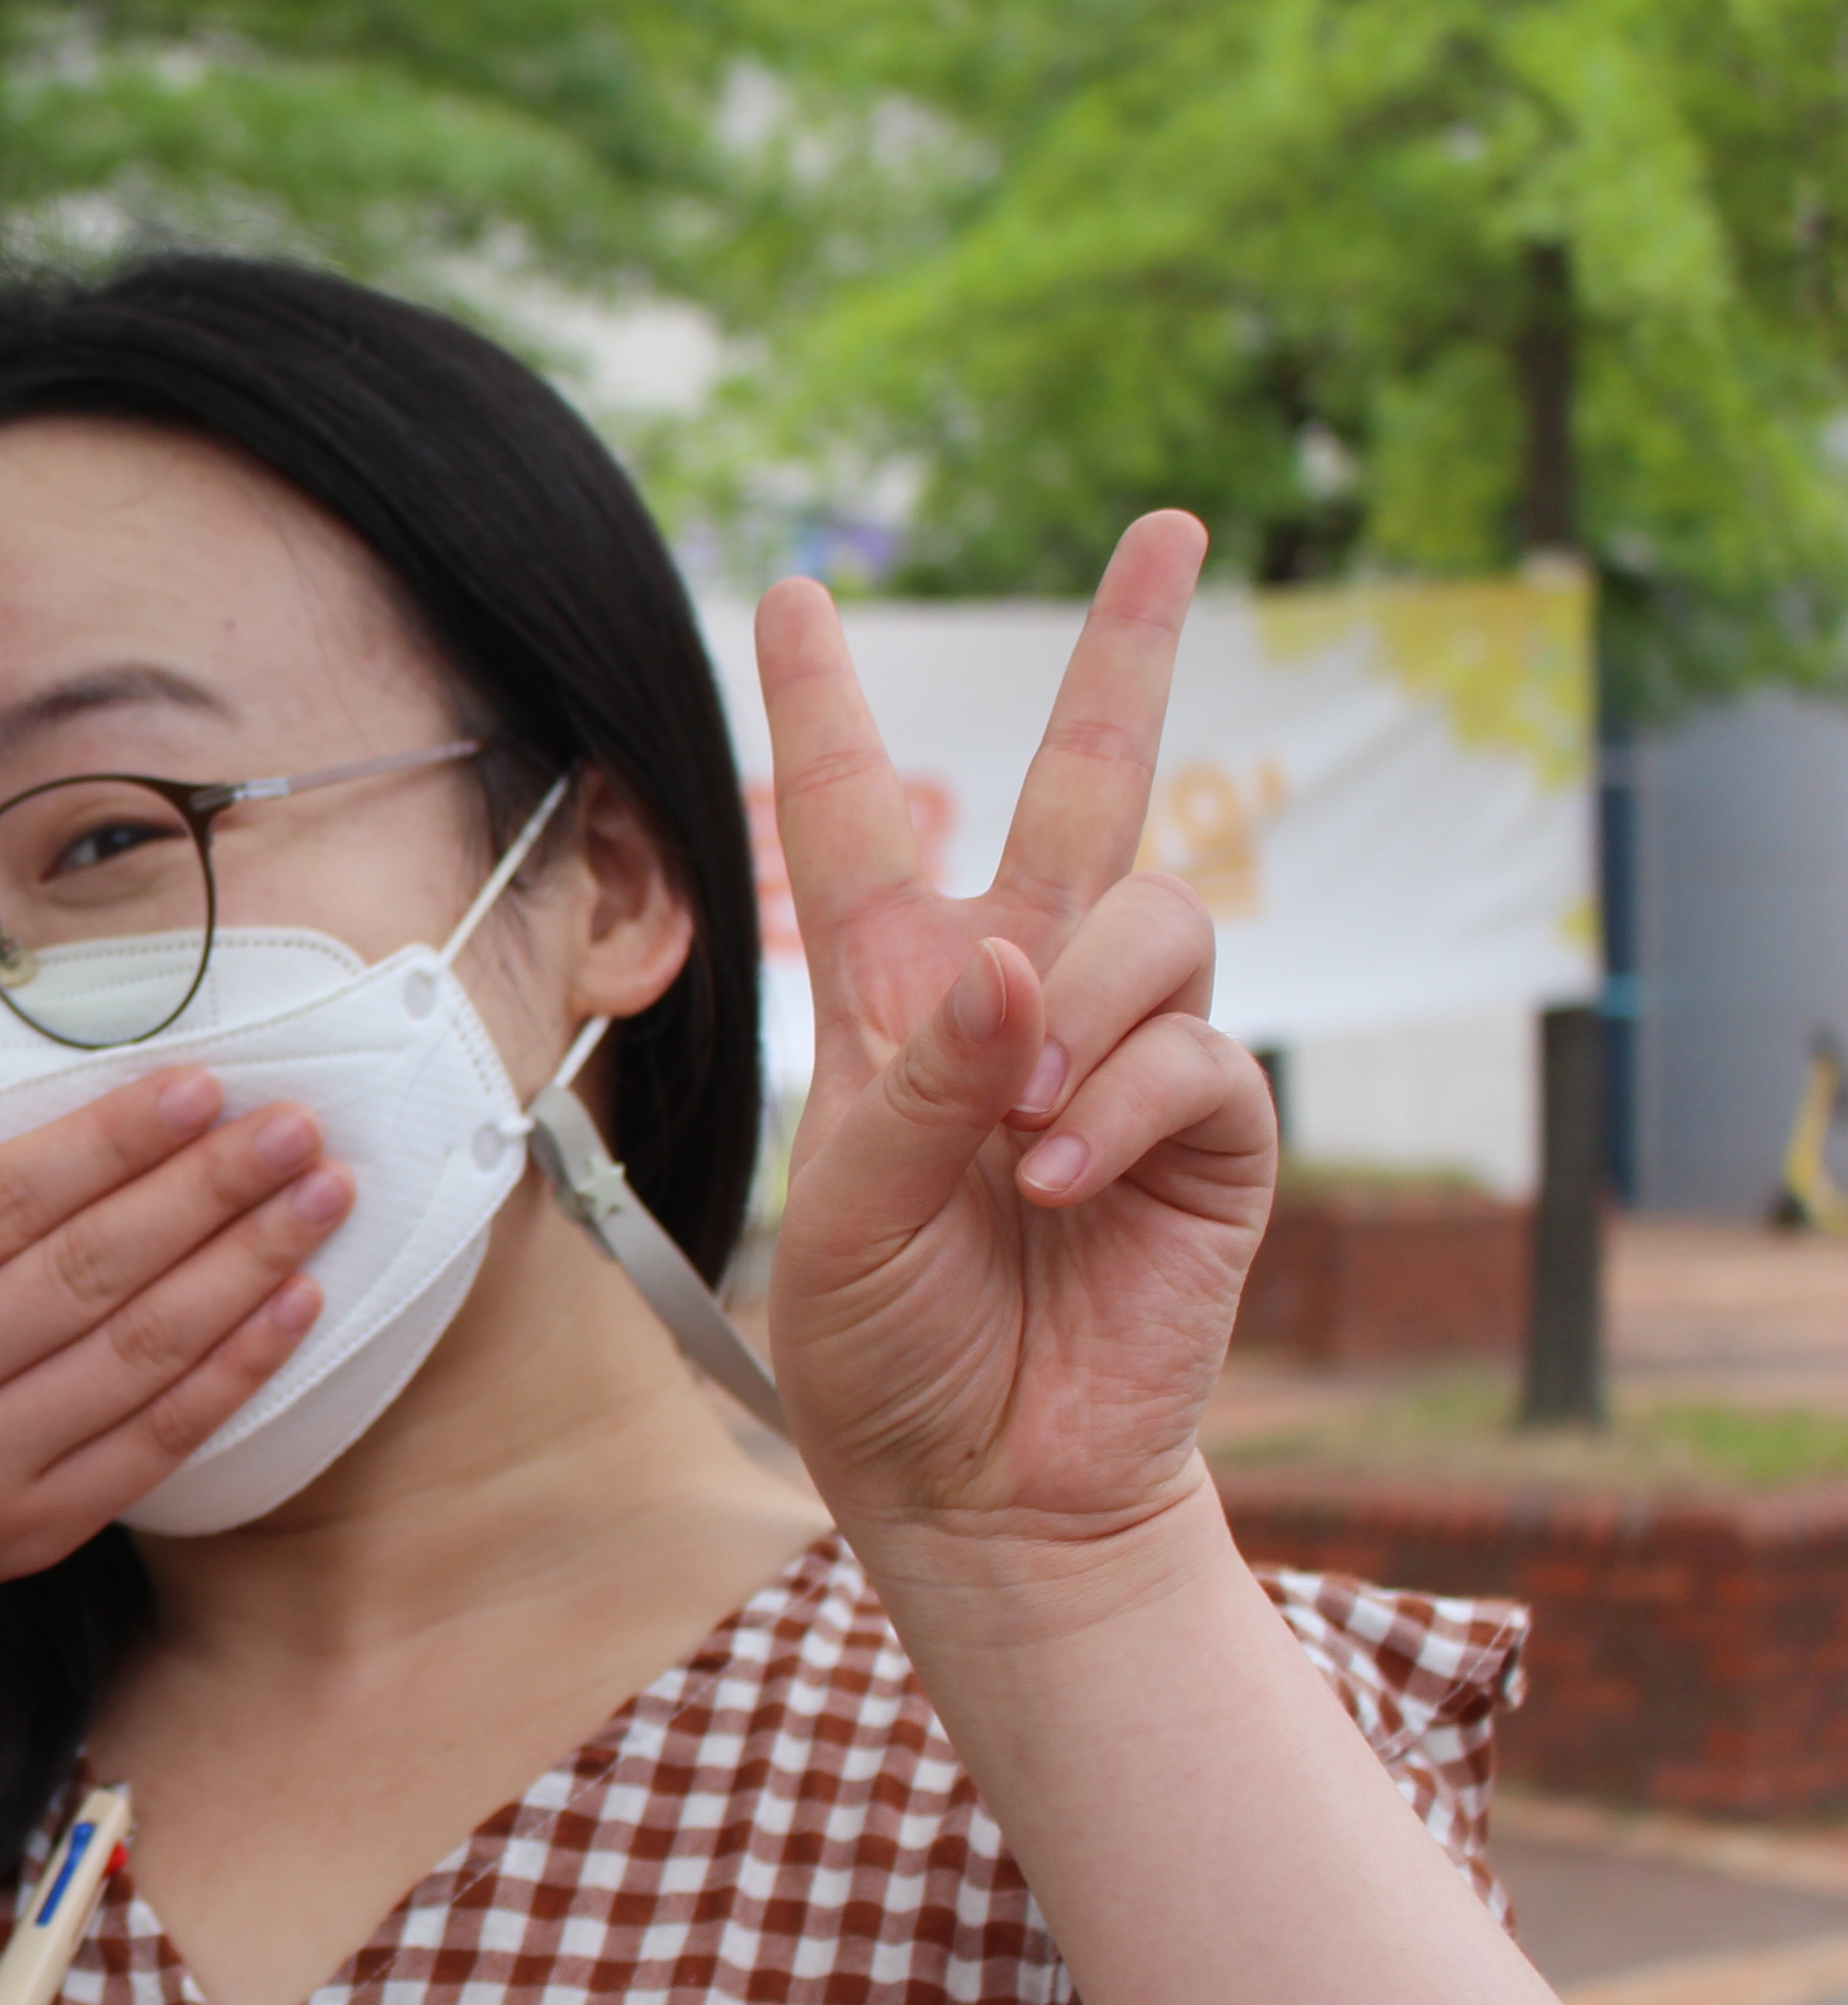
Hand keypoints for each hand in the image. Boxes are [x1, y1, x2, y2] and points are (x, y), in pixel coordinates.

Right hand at [0, 1073, 349, 1622]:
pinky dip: (234, 1372)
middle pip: (83, 1270)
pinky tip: (296, 1304)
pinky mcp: (28, 1529)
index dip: (107, 1143)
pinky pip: (153, 1442)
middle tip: (292, 1128)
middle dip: (204, 1189)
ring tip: (322, 1196)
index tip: (198, 1087)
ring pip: (135, 1352)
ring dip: (245, 1267)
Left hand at [757, 512, 1276, 1591]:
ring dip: (1079, 1019)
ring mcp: (1123, 1053)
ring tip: (1018, 1141)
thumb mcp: (845, 1211)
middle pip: (1084, 787)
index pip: (861, 821)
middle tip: (1168, 527)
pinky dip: (1118, 1107)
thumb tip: (1018, 965)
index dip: (826, 706)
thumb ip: (916, 1082)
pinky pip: (1191, 1049)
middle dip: (1127, 653)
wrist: (982, 1477)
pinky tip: (1059, 1181)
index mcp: (900, 998)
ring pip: (1149, 919)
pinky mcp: (1209, 1128)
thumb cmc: (885, 1347)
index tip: (794, 591)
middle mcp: (1020, 997)